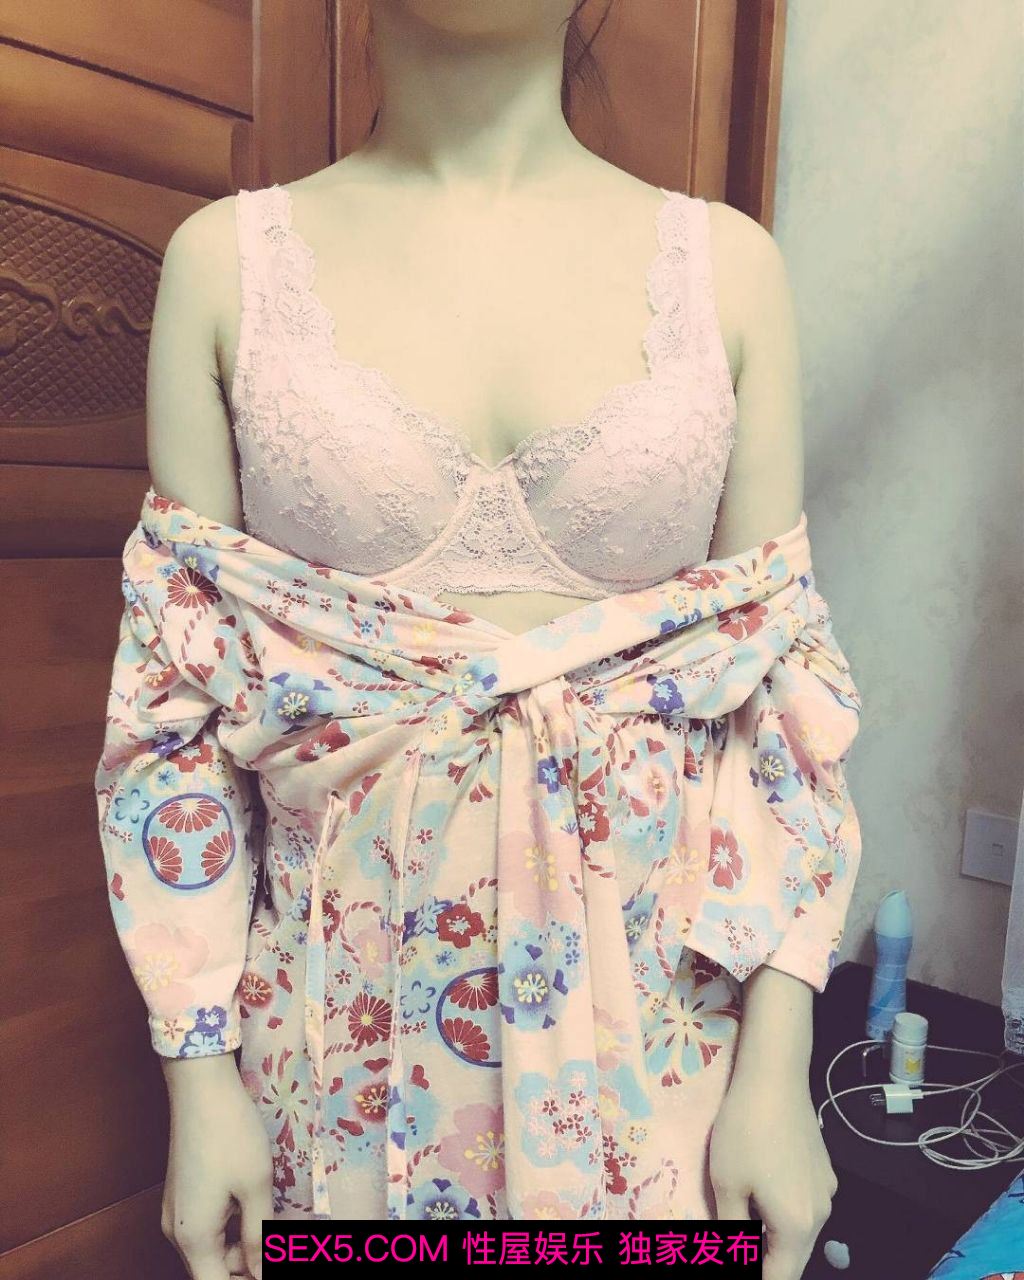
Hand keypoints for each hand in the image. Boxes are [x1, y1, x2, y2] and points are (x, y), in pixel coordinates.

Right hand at [160, 1056, 273, 1279]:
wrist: (200, 1087)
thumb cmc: (231, 1134)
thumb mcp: (255, 1187)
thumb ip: (260, 1237)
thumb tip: (260, 1273)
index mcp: (194, 1238)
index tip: (269, 1264)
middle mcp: (177, 1231)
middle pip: (213, 1270)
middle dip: (246, 1265)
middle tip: (279, 1244)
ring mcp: (176, 1211)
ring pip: (211, 1248)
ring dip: (241, 1246)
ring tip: (273, 1226)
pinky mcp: (181, 1193)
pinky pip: (206, 1226)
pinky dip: (230, 1226)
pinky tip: (255, 1206)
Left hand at [709, 1074, 836, 1279]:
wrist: (775, 1077)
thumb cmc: (744, 1131)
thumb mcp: (727, 1185)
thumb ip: (730, 1231)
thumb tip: (733, 1251)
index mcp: (797, 1227)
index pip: (780, 1277)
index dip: (758, 1278)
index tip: (733, 1258)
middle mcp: (821, 1215)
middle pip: (793, 1258)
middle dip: (765, 1260)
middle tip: (734, 1244)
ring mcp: (826, 1191)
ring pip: (800, 1232)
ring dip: (773, 1236)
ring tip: (742, 1223)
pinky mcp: (824, 1170)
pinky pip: (805, 1206)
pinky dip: (784, 1212)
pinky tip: (761, 1192)